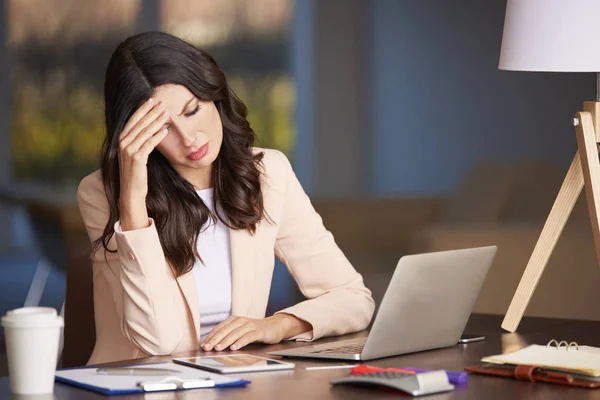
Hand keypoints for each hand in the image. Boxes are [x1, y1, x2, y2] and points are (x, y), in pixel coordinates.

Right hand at [118, 98, 169, 229]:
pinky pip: (149, 144)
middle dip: (151, 112)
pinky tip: (165, 130)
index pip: (133, 120)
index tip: (152, 100)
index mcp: (120, 140)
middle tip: (162, 103)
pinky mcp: (136, 159)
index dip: (142, 109)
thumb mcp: (135, 155)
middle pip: (139, 123)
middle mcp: (122, 144)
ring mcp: (128, 151)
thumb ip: (139, 141)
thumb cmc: (136, 174)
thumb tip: (149, 128)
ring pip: (144, 132)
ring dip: (156, 121)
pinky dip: (157, 136)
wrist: (131, 193)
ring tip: (166, 113)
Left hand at [200, 314, 311, 351]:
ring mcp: (250, 325)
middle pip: (225, 330)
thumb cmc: (256, 331)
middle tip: (207, 348)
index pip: (219, 328)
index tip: (203, 345)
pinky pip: (248, 336)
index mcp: (234, 320)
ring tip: (218, 348)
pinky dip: (240, 342)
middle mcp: (241, 321)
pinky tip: (234, 347)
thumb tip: (214, 345)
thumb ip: (229, 336)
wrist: (275, 326)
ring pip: (235, 333)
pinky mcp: (259, 331)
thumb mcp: (241, 332)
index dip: (210, 336)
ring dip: (225, 341)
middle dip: (215, 339)